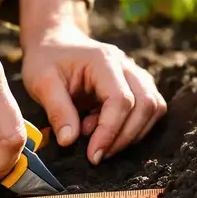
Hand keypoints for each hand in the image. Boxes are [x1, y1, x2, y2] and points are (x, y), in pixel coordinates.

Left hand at [18, 0, 165, 163]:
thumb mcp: (41, 82)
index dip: (110, 132)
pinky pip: (150, 109)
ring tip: (99, 139)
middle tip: (97, 155)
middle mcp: (126, 65)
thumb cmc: (47, 59)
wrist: (56, 41)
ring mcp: (136, 73)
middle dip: (124, 137)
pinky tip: (106, 129)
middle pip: (146, 104)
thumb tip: (69, 142)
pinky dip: (134, 127)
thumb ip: (57, 110)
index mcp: (103, 60)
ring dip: (133, 133)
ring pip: (154, 107)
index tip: (93, 155)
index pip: (121, 100)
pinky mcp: (137, 84)